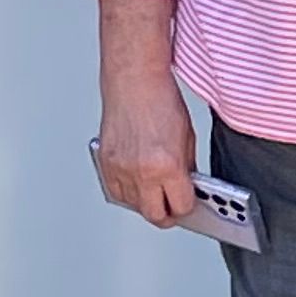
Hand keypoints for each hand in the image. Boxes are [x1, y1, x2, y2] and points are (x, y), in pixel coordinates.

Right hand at [94, 68, 199, 227]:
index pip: (181, 207)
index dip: (188, 207)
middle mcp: (141, 171)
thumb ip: (187, 168)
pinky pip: (116, 193)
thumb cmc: (160, 100)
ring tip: (156, 191)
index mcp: (167, 166)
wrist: (133, 81)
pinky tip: (139, 183)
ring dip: (146, 202)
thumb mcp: (188, 138)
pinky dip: (128, 192)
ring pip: (134, 207)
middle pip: (155, 215)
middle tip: (174, 207)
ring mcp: (120, 169)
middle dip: (167, 214)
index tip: (190, 204)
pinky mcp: (106, 164)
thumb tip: (187, 188)